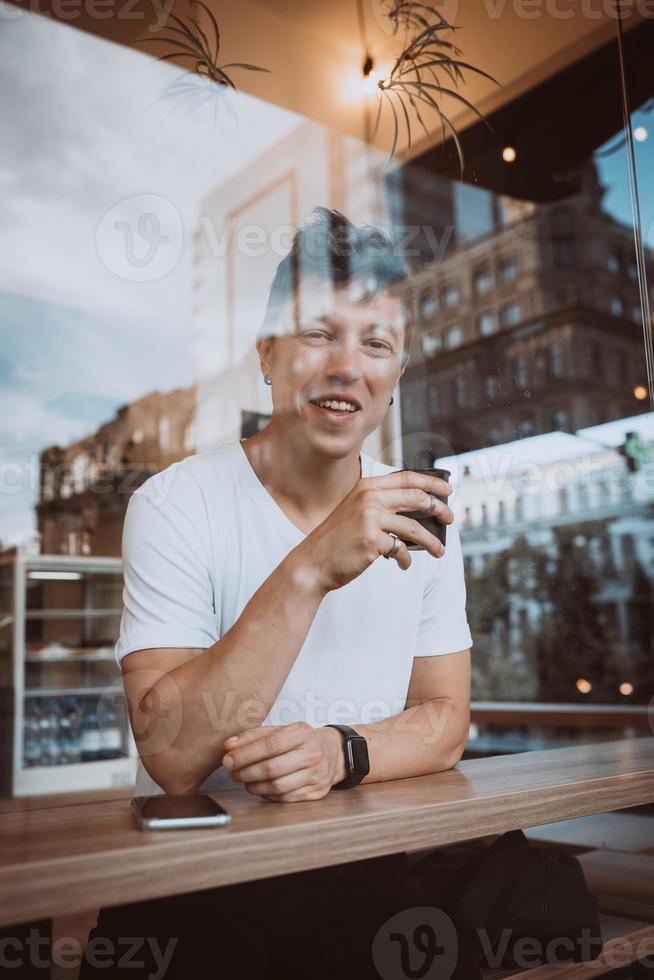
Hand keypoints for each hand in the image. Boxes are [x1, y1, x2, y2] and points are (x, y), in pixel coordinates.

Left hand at [221, 721, 345, 801]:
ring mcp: (317, 775)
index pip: (271, 744)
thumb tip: (229, 746)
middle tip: (232, 772)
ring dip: (254, 786)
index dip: (246, 753)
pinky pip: (285, 798)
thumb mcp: (281, 730)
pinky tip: (260, 787)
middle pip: (273, 768)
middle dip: (246, 772)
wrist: (333, 752)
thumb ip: (254, 736)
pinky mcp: (317, 792)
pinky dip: (267, 795)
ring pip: (278, 787)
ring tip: (244, 780)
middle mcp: (313, 754)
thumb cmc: (300, 741)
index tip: (228, 758)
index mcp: (303, 733)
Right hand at [292, 470, 453, 593]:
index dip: (432, 483)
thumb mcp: (356, 512)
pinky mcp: (372, 540)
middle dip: (439, 509)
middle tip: (450, 519)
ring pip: (414, 528)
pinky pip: (400, 549)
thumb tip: (419, 510)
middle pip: (416, 498)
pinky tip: (403, 564)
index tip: (448, 490)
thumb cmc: (338, 540)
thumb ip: (381, 505)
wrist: (313, 562)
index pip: (406, 478)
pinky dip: (405, 559)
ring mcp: (370, 518)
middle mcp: (369, 498)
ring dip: (431, 541)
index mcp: (366, 487)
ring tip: (439, 551)